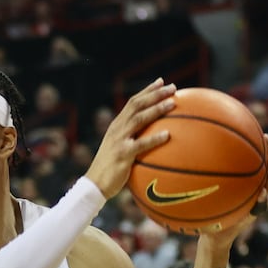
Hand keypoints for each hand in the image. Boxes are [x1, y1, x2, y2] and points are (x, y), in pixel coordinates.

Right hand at [85, 79, 177, 198]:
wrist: (94, 185)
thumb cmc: (111, 170)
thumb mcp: (119, 149)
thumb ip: (132, 140)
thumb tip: (154, 137)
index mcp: (117, 125)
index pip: (133, 102)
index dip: (147, 91)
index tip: (161, 81)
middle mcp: (117, 128)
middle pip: (137, 105)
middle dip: (155, 94)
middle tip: (173, 88)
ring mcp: (119, 140)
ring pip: (139, 119)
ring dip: (157, 109)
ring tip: (173, 104)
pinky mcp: (122, 155)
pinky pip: (141, 144)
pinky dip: (155, 139)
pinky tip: (168, 135)